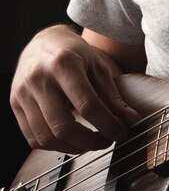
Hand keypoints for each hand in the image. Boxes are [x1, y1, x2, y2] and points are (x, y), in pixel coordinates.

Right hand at [10, 25, 139, 153]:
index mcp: (63, 63)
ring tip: (90, 142)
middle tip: (106, 141)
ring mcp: (22, 93)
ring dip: (73, 148)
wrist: (45, 42)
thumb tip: (131, 121)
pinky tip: (70, 140)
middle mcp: (38, 78)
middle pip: (63, 126)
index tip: (121, 133)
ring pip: (46, 137)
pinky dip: (54, 145)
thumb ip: (113, 97)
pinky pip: (33, 137)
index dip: (108, 125)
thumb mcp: (98, 68)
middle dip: (90, 142)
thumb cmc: (75, 54)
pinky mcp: (15, 104)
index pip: (87, 105)